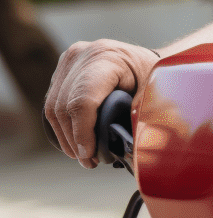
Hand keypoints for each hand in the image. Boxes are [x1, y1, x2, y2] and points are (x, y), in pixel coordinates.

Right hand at [43, 39, 159, 167]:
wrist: (144, 58)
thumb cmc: (153, 74)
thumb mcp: (154, 90)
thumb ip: (142, 112)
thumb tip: (129, 144)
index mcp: (106, 58)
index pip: (82, 101)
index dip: (82, 132)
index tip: (89, 154)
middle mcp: (82, 55)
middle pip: (64, 107)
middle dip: (74, 140)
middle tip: (88, 161)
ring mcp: (69, 62)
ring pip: (54, 108)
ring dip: (66, 137)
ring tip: (83, 156)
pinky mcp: (62, 71)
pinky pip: (53, 104)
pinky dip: (63, 126)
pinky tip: (75, 142)